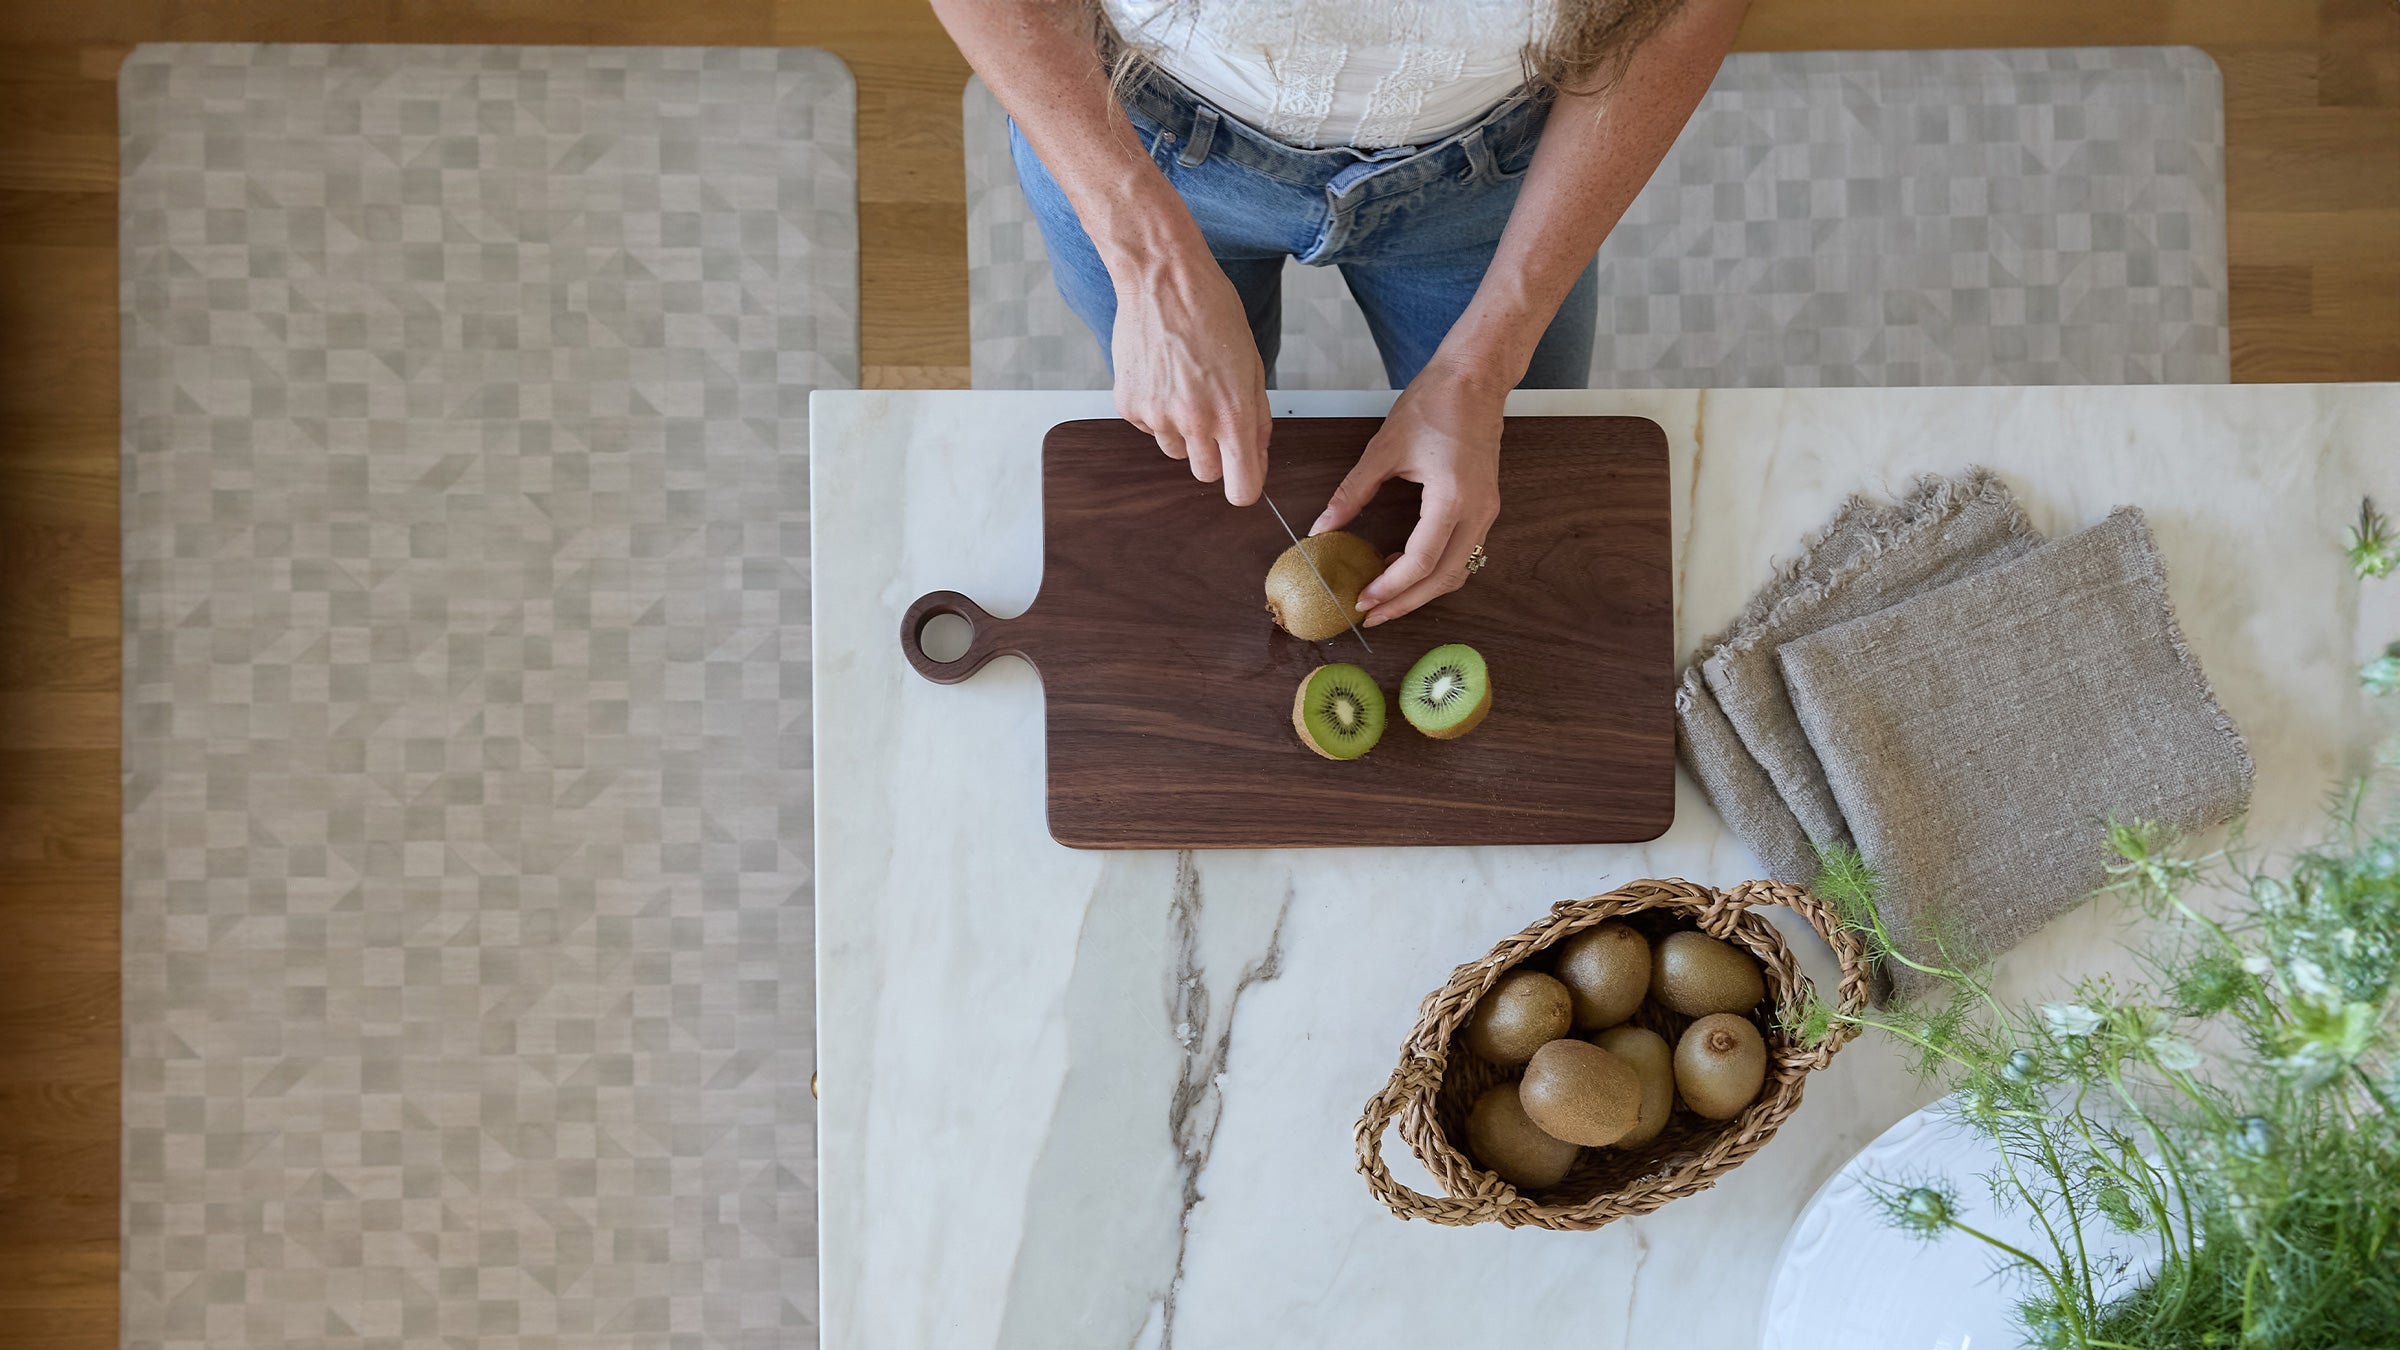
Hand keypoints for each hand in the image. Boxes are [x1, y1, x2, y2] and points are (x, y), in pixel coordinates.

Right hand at [1110, 256, 1270, 505]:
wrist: (1162, 280)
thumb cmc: (1212, 313)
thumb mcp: (1251, 365)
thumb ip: (1257, 418)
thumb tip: (1256, 457)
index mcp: (1233, 414)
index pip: (1241, 488)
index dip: (1244, 487)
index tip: (1242, 478)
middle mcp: (1194, 421)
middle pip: (1206, 474)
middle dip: (1213, 453)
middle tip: (1212, 413)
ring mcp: (1157, 416)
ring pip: (1176, 451)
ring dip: (1183, 431)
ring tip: (1185, 385)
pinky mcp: (1129, 406)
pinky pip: (1149, 428)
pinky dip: (1157, 411)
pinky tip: (1162, 375)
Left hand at [1310, 355, 1507, 626]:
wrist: (1476, 377)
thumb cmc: (1434, 403)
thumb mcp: (1384, 449)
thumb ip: (1352, 493)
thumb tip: (1322, 526)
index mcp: (1453, 499)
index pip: (1420, 562)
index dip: (1390, 588)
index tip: (1361, 600)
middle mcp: (1477, 512)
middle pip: (1444, 578)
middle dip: (1406, 603)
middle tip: (1371, 614)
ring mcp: (1486, 511)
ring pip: (1458, 570)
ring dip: (1423, 589)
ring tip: (1385, 594)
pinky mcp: (1485, 506)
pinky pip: (1464, 552)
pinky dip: (1435, 568)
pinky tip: (1403, 563)